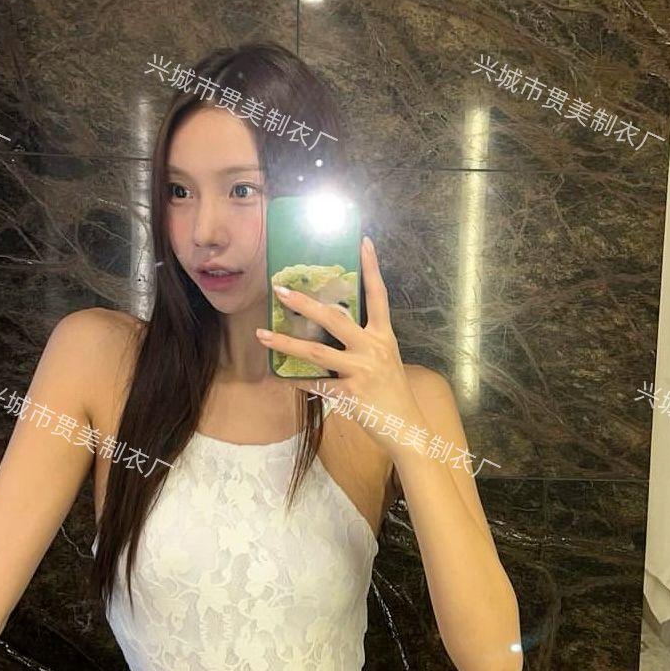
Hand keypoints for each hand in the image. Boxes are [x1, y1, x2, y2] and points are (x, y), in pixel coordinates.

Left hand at [256, 236, 422, 455]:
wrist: (407, 428)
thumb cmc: (394, 394)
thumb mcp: (386, 361)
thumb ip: (365, 344)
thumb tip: (335, 329)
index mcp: (384, 337)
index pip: (379, 295)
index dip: (371, 268)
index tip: (362, 242)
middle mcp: (373, 348)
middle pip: (335, 318)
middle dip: (305, 303)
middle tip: (280, 290)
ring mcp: (361, 371)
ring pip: (316, 352)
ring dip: (285, 343)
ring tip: (262, 335)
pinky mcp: (351, 394)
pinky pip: (316, 385)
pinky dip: (296, 381)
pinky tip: (280, 377)